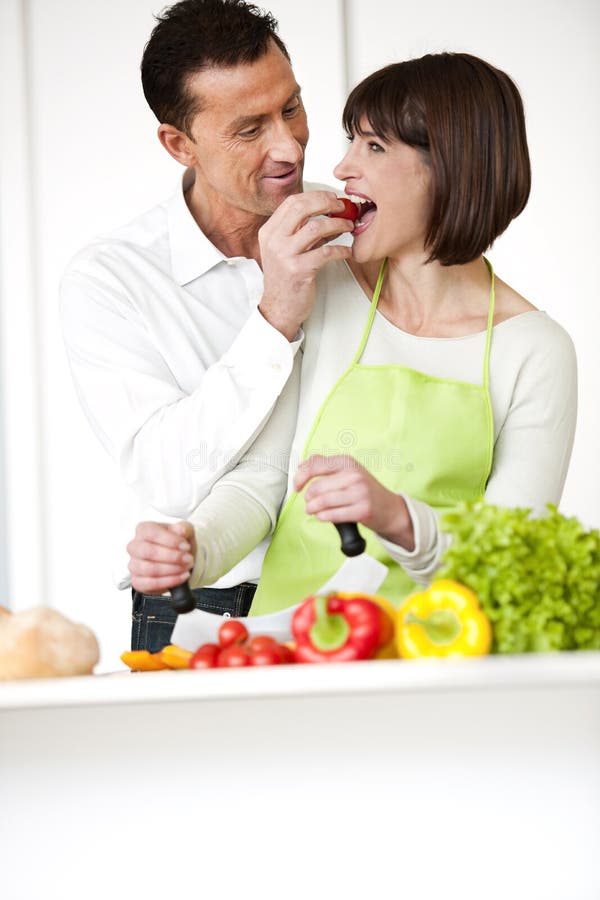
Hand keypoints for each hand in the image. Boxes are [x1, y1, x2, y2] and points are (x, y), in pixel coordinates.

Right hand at [127, 521, 196, 592]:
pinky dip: (169, 581)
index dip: (171, 541)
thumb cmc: (177, 543)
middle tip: (188, 559)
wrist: (178, 560)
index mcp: (143, 529)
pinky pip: (150, 584)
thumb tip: (181, 530)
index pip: (152, 533)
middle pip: (148, 552)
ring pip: (149, 569)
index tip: (186, 546)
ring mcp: (134, 565)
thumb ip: (184, 528)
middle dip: (172, 557)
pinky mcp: (137, 581)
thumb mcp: (185, 531)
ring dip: (172, 570)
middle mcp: (135, 546)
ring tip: (186, 567)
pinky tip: (182, 577)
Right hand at [258, 191, 352, 340]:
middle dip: (327, 202)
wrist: (279, 308)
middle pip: (302, 207)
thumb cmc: (286, 279)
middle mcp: (274, 240)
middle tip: (343, 207)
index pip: (292, 202)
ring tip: (349, 227)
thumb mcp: (286, 250)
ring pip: (316, 227)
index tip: (332, 198)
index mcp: (269, 232)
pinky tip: (348, 251)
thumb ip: (302, 231)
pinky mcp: (298, 270)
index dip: (316, 196)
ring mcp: (285, 255)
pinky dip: (341, 249)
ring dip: (338, 224)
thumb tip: (329, 212)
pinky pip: (326, 252)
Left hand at [294, 454, 414, 550]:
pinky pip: (332, 514)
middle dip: (308, 498)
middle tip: (309, 503)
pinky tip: (322, 516)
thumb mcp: (348, 471)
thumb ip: (325, 465)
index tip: (297, 486)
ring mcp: (359, 492)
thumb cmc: (364, 491)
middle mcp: (354, 475)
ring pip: (322, 502)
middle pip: (316, 487)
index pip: (315, 465)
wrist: (389, 509)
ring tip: (312, 511)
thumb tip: (303, 463)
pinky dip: (322, 517)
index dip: (300, 477)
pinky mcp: (362, 510)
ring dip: (312, 509)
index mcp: (347, 462)